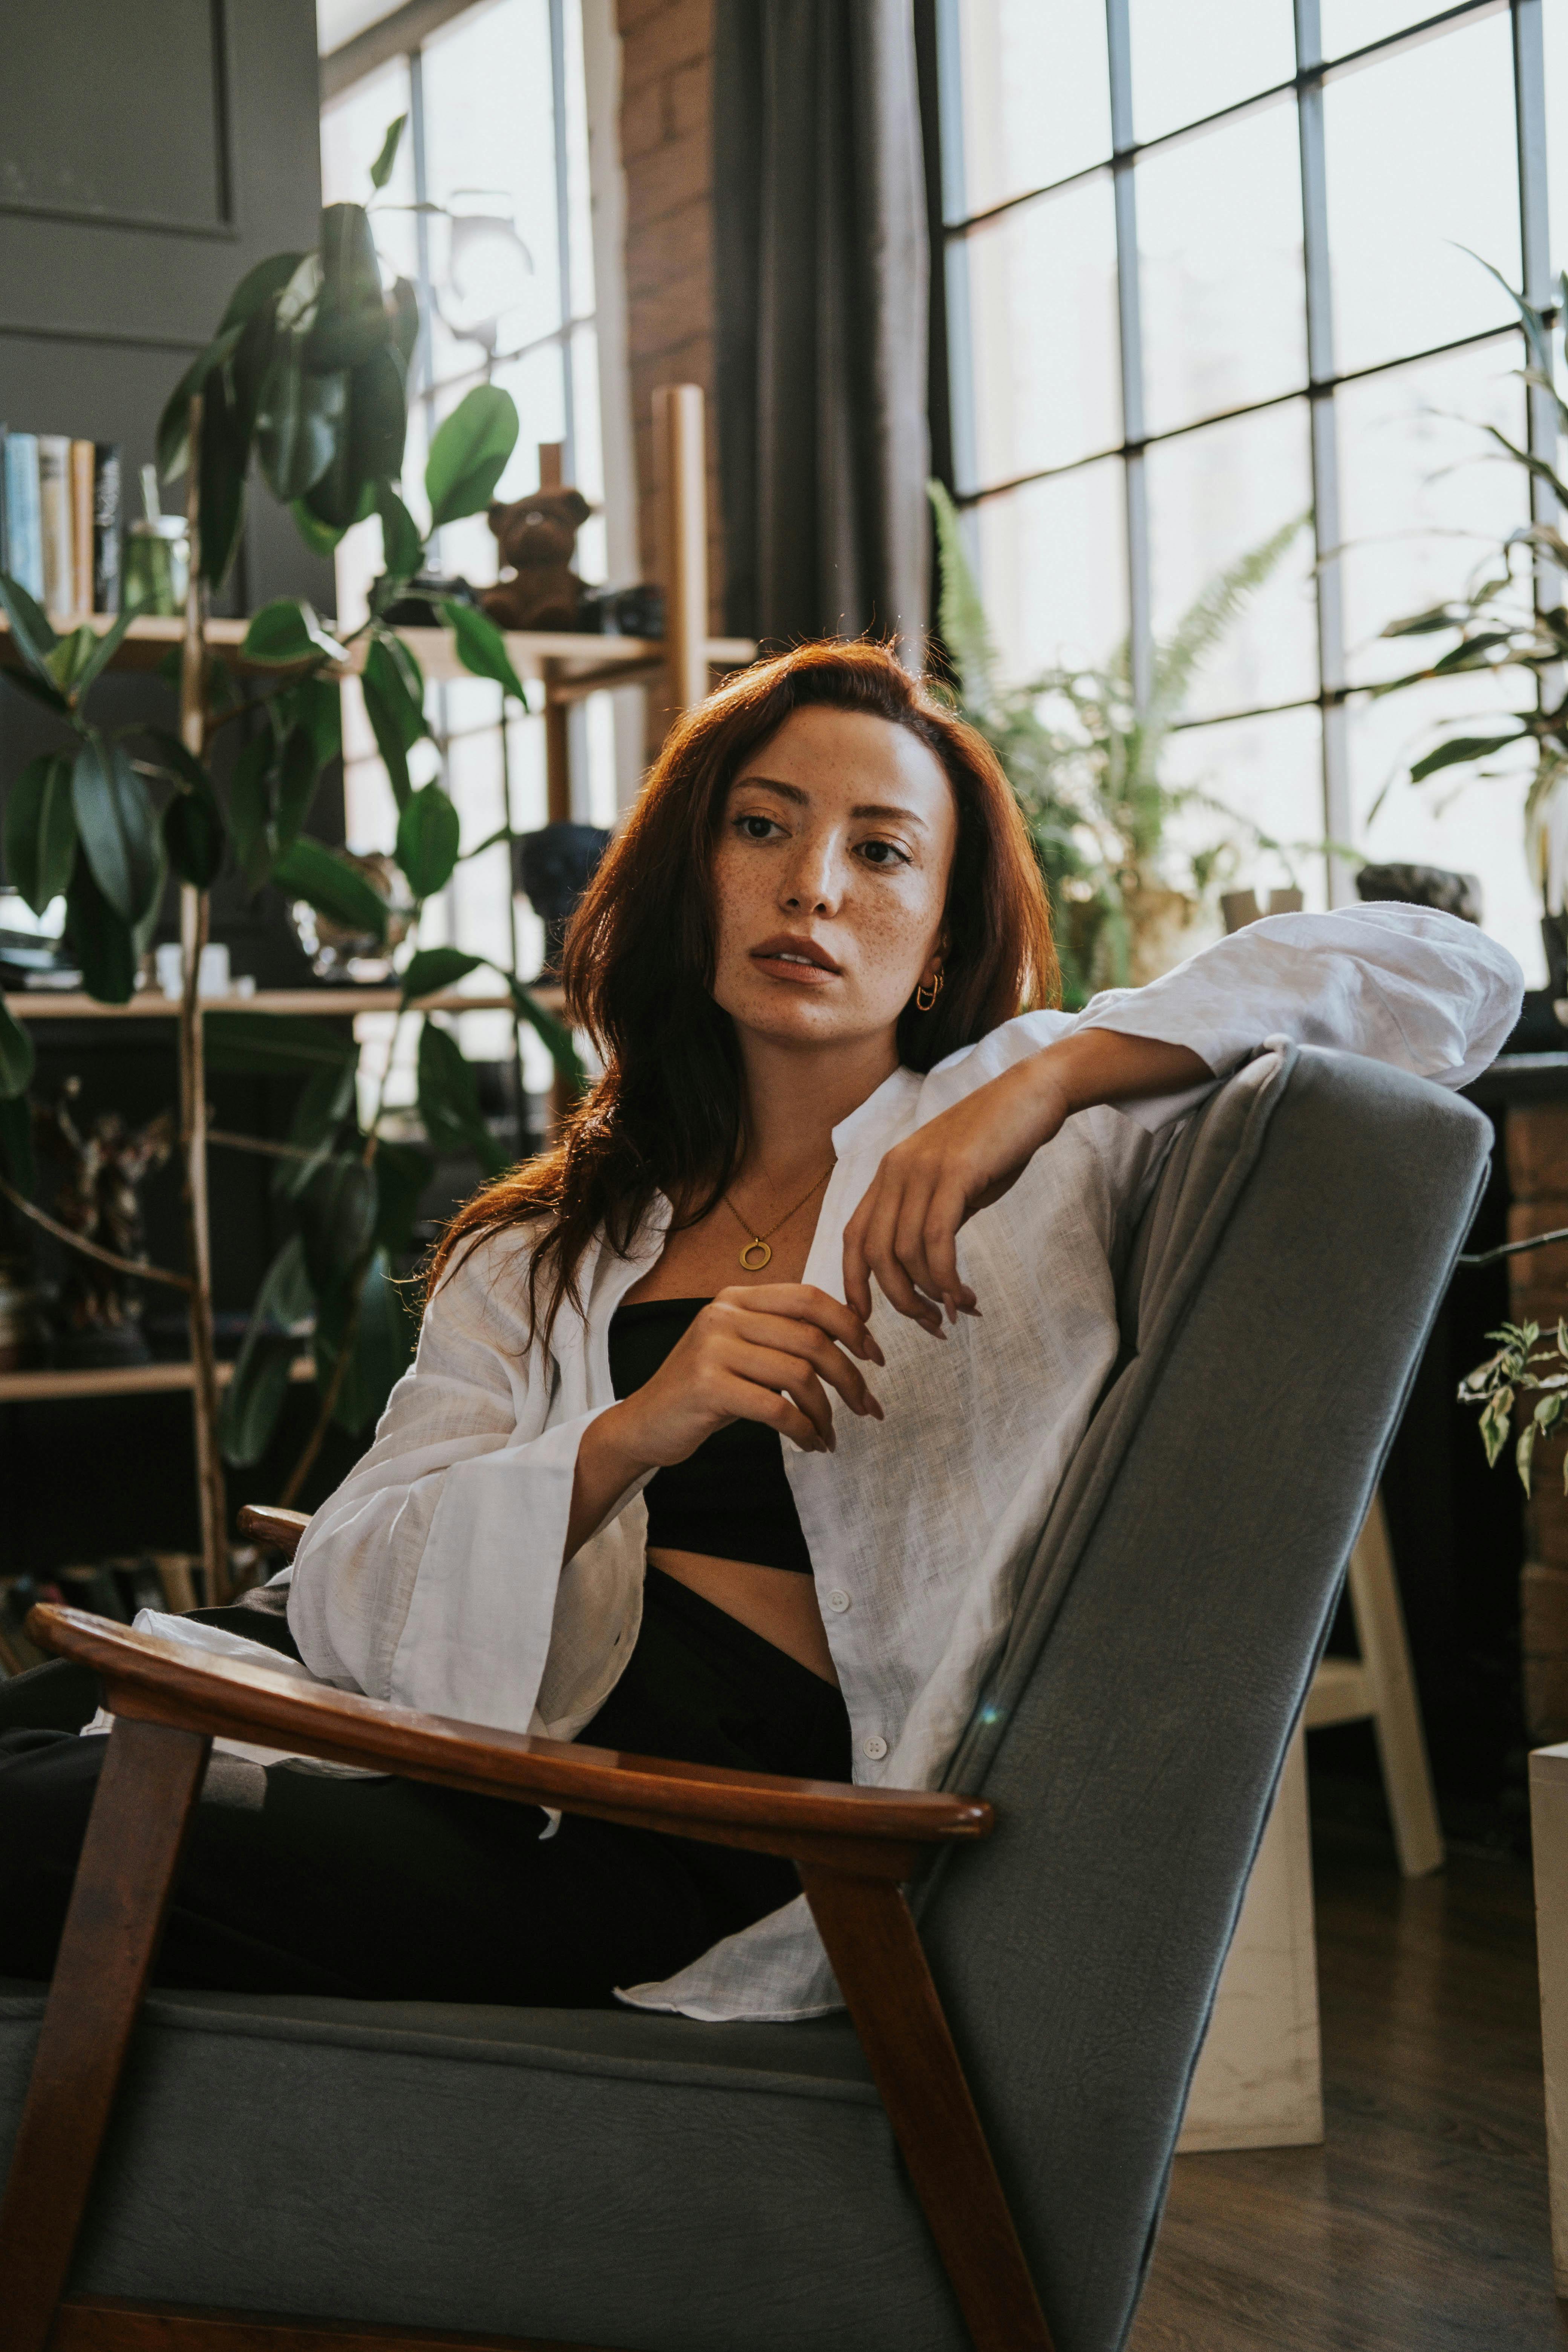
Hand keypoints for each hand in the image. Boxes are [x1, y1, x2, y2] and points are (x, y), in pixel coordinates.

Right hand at [595, 1281, 883, 1472]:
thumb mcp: (744, 1352)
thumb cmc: (706, 1391)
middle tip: (868, 1407)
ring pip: (798, 1375)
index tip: (875, 1356)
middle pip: (811, 1338)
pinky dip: (803, 1430)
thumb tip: (853, 1340)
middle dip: (850, 1377)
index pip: (809, 1297)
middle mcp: (723, 1315)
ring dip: (827, 1411)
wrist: (645, 1425)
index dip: (851, 1324)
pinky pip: (776, 1408)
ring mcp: (712, 1348)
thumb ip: (784, 1338)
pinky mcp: (707, 1387)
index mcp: (736, 1298)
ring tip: (831, 1434)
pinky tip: (810, 1444)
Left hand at [842, 1029, 1211, 1334]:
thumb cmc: (996, 1142)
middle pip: (874, 1254)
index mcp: (889, 1174)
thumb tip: (928, 1270)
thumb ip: (933, 1218)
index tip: (866, 1321)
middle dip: (900, 1301)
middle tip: (933, 1325)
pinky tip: (965, 1295)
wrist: (1032, 1094)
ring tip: (959, 1311)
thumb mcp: (953, 1183)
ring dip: (930, 1294)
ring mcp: (922, 1170)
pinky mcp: (954, 1172)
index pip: (853, 1237)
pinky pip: (936, 1239)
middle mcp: (895, 1171)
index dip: (854, 1284)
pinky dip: (946, 1277)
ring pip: (906, 1253)